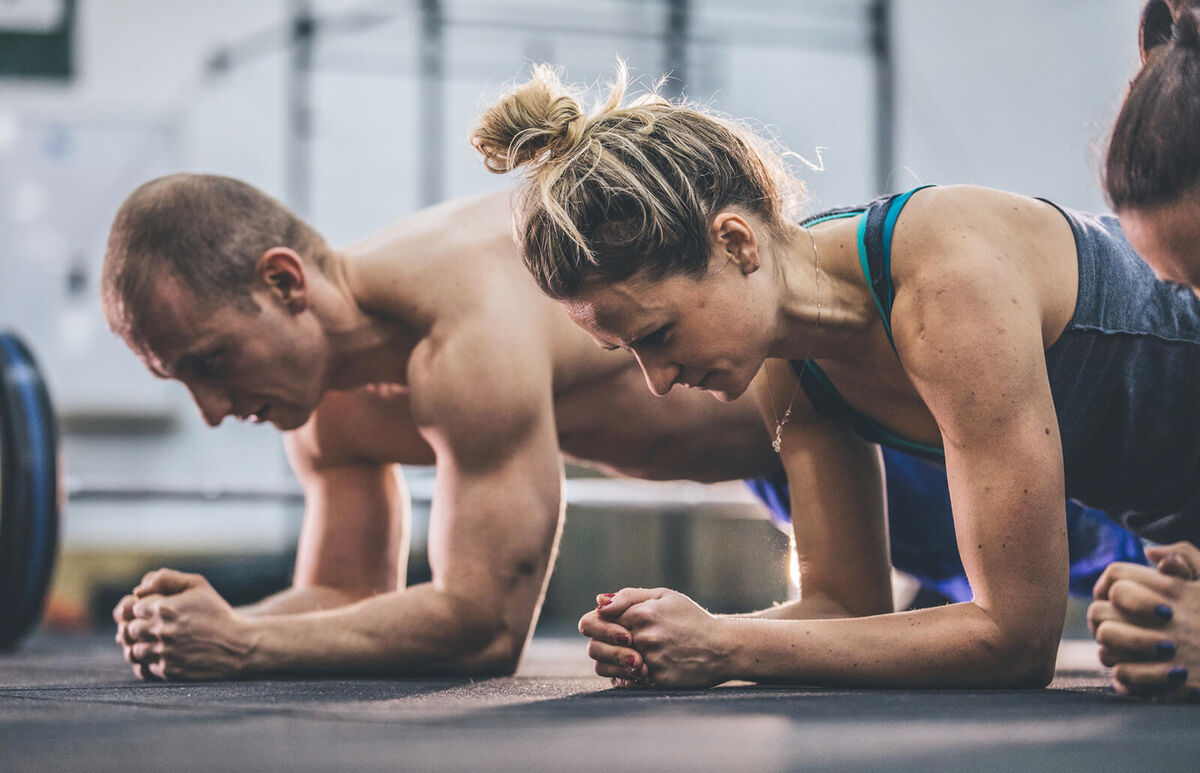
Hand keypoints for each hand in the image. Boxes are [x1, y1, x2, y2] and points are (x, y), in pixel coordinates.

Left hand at [113, 568, 256, 680]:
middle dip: (135, 627)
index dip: (137, 608)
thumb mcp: (197, 584)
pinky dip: (144, 664)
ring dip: (138, 646)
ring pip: (132, 651)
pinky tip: (155, 658)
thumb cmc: (217, 612)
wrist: (239, 644)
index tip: (148, 610)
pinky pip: (143, 670)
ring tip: (150, 643)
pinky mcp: (169, 671)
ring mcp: (164, 652)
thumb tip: (138, 589)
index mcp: (164, 607)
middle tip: (148, 627)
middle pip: (128, 630)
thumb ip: (165, 578)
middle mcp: (161, 630)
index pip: (131, 608)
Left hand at [578, 588, 732, 688]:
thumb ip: (629, 596)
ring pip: (605, 667)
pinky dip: (624, 676)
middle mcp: (643, 638)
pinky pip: (624, 682)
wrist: (722, 648)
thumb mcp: (664, 596)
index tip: (605, 626)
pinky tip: (638, 667)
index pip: (595, 620)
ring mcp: (649, 661)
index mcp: (642, 613)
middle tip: (615, 643)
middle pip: (595, 646)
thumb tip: (599, 602)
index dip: (596, 624)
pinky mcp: (656, 680)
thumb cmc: (691, 618)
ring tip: (626, 655)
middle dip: (600, 644)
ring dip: (610, 662)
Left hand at [1089, 542, 1199, 699]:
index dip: (1106, 585)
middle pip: (1102, 609)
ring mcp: (1168, 647)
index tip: (1108, 597)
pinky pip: (1124, 673)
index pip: (1117, 575)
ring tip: (1118, 652)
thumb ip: (1187, 558)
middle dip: (1102, 618)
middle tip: (1112, 626)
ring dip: (1109, 647)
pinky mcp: (1173, 679)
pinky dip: (1124, 676)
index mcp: (1175, 589)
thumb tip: (1151, 553)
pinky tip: (1132, 675)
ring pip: (1107, 641)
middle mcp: (1168, 616)